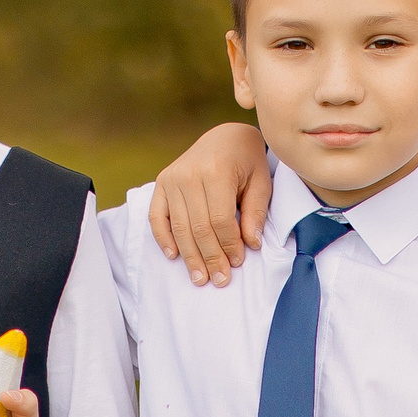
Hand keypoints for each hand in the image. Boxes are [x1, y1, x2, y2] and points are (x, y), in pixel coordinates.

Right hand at [148, 122, 269, 285]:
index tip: (237, 263)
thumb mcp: (261, 182)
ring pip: (179, 227)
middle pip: (199, 228)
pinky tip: (174, 256)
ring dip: (190, 256)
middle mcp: (189, 174)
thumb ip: (255, 213)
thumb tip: (250, 245)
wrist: (225, 136)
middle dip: (210, 257)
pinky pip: (157, 216)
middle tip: (219, 280)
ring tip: (200, 278)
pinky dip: (163, 238)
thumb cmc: (247, 161)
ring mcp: (172, 178)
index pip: (221, 220)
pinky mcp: (161, 183)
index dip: (229, 245)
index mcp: (216, 171)